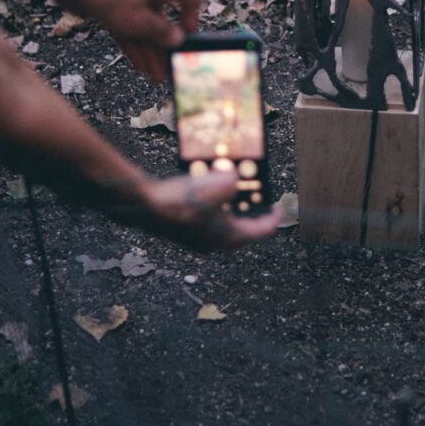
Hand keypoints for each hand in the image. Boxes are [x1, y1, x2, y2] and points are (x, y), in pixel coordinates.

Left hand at [80, 0, 204, 80]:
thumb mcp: (143, 20)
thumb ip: (162, 33)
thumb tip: (176, 39)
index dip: (192, 17)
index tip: (186, 36)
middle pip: (166, 21)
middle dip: (167, 47)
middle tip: (170, 67)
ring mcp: (133, 1)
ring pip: (146, 29)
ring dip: (151, 52)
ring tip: (156, 74)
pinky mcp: (116, 9)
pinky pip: (131, 30)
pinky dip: (135, 46)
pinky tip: (139, 64)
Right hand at [119, 172, 283, 250]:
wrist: (144, 204)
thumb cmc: (180, 200)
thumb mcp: (218, 184)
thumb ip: (234, 182)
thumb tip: (233, 181)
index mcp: (226, 237)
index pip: (259, 232)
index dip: (272, 220)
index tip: (280, 211)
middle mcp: (213, 243)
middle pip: (241, 232)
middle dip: (252, 217)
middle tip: (260, 204)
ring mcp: (197, 239)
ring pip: (223, 227)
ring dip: (232, 212)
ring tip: (236, 195)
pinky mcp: (185, 232)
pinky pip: (208, 221)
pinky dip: (215, 209)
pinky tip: (211, 194)